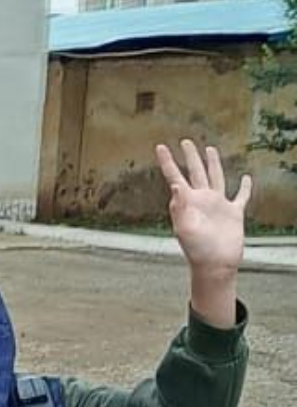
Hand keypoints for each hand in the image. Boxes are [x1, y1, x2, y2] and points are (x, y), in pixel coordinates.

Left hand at [156, 140, 249, 283]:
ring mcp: (218, 205)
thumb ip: (179, 207)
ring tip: (210, 149)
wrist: (215, 264)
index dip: (168, 162)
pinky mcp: (234, 213)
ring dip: (213, 164)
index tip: (160, 147)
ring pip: (216, 178)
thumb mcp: (184, 228)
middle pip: (195, 172)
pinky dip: (245, 187)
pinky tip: (246, 178)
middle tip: (186, 141)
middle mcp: (201, 200)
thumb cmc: (197, 250)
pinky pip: (241, 196)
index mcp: (187, 202)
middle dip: (190, 157)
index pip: (175, 176)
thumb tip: (175, 186)